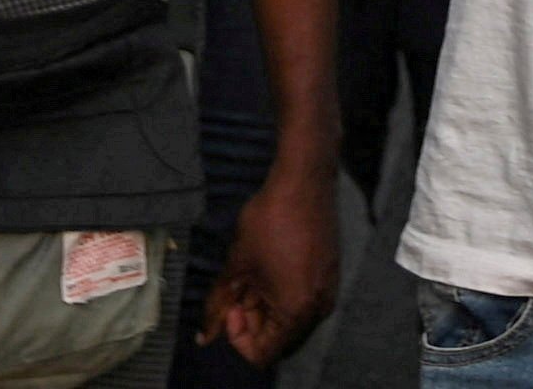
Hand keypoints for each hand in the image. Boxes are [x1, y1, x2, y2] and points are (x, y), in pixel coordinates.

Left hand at [205, 155, 340, 365]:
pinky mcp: (329, 276)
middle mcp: (317, 310)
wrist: (304, 180)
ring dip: (264, 308)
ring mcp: (326, 292)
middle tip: (235, 289)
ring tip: (249, 276)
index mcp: (297, 313)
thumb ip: (218, 305)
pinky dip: (280, 295)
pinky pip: (301, 301)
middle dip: (250, 321)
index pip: (262, 354)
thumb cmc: (269, 221)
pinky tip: (266, 269)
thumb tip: (203, 336)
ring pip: (288, 320)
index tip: (230, 305)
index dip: (238, 336)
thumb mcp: (237, 265)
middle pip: (277, 339)